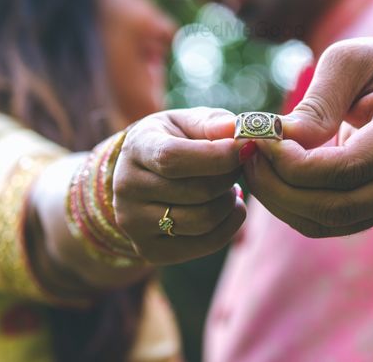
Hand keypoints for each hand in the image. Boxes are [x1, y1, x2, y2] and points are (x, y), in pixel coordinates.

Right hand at [113, 107, 244, 263]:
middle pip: (197, 192)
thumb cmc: (173, 140)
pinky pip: (205, 244)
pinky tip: (230, 208)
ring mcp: (134, 222)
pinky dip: (229, 226)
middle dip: (230, 178)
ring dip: (229, 202)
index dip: (217, 156)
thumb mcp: (186, 122)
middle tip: (238, 167)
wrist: (141, 174)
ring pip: (203, 220)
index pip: (173, 158)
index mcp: (137, 148)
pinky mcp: (150, 249)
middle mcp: (127, 187)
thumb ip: (212, 123)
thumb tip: (235, 130)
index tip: (246, 148)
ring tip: (230, 187)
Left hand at [242, 38, 372, 236]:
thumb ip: (318, 102)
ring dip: (287, 204)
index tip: (260, 142)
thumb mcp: (348, 61)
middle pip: (345, 205)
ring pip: (340, 222)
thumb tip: (281, 140)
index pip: (351, 166)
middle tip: (248, 161)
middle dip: (284, 190)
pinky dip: (301, 209)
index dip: (297, 164)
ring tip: (256, 169)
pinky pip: (342, 223)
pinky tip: (277, 182)